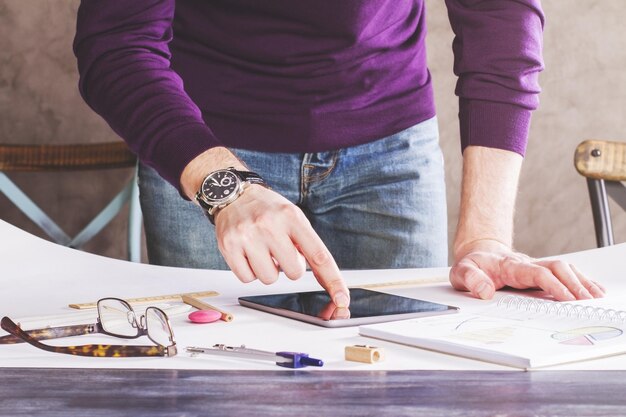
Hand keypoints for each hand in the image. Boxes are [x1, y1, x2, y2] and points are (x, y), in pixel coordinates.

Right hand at [214, 185, 350, 307]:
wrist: (232, 194)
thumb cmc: (267, 209)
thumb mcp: (293, 217)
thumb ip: (307, 243)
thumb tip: (325, 277)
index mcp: (292, 217)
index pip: (319, 255)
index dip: (333, 280)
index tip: (342, 298)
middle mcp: (270, 225)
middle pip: (294, 273)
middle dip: (290, 267)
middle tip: (280, 251)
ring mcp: (248, 237)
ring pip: (269, 279)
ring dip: (269, 270)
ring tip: (262, 250)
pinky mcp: (228, 247)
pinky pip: (248, 279)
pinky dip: (250, 271)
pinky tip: (248, 253)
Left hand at [449, 239, 604, 300]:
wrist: (476, 254)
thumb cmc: (472, 265)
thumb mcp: (461, 272)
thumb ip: (471, 280)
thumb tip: (485, 291)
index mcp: (511, 266)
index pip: (538, 273)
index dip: (554, 285)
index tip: (566, 298)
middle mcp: (527, 264)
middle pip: (558, 268)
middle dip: (574, 284)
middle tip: (587, 302)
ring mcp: (536, 267)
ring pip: (565, 268)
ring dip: (581, 281)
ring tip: (596, 297)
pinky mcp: (540, 271)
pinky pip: (564, 272)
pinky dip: (580, 280)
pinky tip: (593, 289)